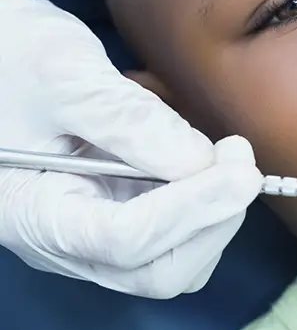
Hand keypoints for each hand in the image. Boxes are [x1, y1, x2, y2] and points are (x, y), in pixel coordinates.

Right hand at [0, 0, 261, 297]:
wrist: (3, 58)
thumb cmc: (16, 59)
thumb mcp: (66, 75)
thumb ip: (128, 120)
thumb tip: (201, 162)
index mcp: (35, 213)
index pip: (126, 240)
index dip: (192, 208)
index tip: (240, 167)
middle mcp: (65, 240)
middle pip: (158, 270)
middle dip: (213, 220)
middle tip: (240, 160)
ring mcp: (94, 232)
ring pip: (175, 260)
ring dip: (216, 213)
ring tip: (222, 154)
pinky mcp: (118, 213)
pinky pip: (178, 233)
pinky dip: (207, 202)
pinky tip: (203, 157)